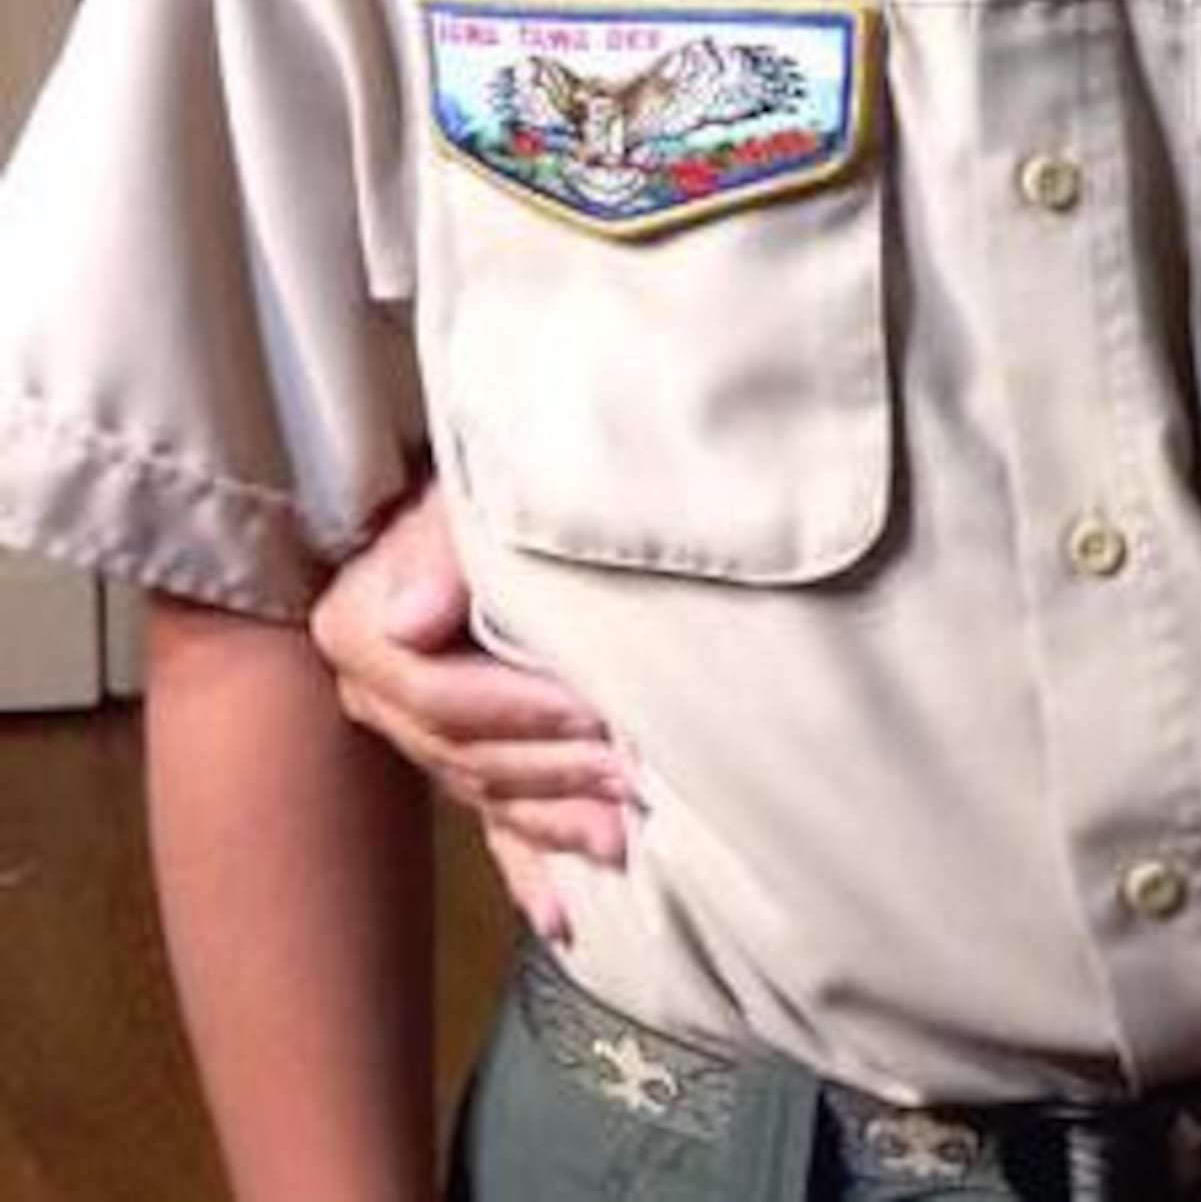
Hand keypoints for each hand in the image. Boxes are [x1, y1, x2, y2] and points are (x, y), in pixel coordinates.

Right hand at [310, 485, 631, 941]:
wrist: (452, 492)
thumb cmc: (469, 482)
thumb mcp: (455, 494)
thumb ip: (437, 550)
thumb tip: (417, 620)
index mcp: (360, 632)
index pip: (439, 697)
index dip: (519, 709)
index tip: (596, 708)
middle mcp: (376, 695)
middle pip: (467, 756)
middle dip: (555, 772)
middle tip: (635, 779)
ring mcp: (416, 735)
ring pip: (487, 796)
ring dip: (557, 823)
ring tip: (625, 840)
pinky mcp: (463, 757)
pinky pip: (493, 829)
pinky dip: (531, 873)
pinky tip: (567, 922)